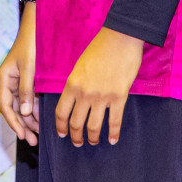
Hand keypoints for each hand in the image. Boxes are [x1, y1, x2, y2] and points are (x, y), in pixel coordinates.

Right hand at [0, 2, 40, 145]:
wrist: (38, 27)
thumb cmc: (31, 45)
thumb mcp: (29, 68)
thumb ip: (27, 90)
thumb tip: (25, 113)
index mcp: (4, 79)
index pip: (6, 107)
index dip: (13, 123)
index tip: (22, 136)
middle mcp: (9, 82)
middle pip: (13, 110)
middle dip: (22, 126)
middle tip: (32, 141)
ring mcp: (18, 81)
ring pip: (22, 106)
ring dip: (29, 120)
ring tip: (38, 134)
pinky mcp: (28, 80)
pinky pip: (29, 99)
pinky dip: (35, 109)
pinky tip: (42, 119)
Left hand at [55, 27, 142, 146]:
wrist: (120, 38)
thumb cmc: (99, 48)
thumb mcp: (79, 65)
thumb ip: (75, 83)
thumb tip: (72, 98)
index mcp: (72, 84)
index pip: (61, 112)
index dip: (60, 126)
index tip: (62, 134)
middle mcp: (85, 93)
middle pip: (76, 123)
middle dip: (75, 136)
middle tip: (77, 142)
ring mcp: (102, 97)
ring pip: (94, 126)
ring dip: (92, 138)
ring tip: (93, 142)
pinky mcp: (119, 97)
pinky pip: (115, 121)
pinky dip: (114, 134)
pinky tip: (113, 140)